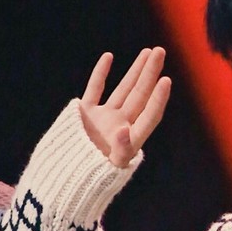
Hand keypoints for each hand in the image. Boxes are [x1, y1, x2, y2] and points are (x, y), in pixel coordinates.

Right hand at [79, 47, 171, 167]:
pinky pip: (95, 90)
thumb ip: (121, 149)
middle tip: (160, 52)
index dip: (158, 98)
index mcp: (131, 138)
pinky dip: (101, 74)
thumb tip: (123, 130)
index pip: (149, 114)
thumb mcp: (111, 167)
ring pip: (123, 90)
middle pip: (140, 95)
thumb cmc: (93, 177)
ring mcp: (103, 118)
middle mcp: (120, 125)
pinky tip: (109, 57)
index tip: (166, 79)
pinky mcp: (85, 115)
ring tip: (148, 52)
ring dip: (135, 71)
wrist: (65, 178)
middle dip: (150, 74)